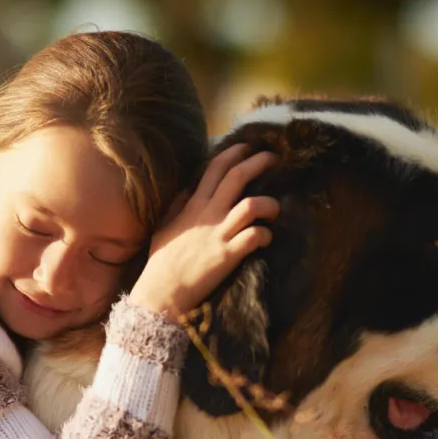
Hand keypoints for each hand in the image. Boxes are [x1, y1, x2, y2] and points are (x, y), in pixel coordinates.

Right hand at [129, 144, 279, 321]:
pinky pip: (255, 236)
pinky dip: (266, 235)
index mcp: (194, 205)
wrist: (162, 292)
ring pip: (253, 205)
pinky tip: (266, 238)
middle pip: (238, 177)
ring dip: (270, 204)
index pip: (215, 168)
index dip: (234, 153)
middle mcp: (209, 214)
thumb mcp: (164, 227)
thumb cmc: (162, 262)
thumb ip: (177, 207)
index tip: (248, 146)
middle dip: (259, 163)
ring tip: (275, 209)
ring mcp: (219, 234)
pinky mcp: (228, 255)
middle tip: (275, 159)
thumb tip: (187, 190)